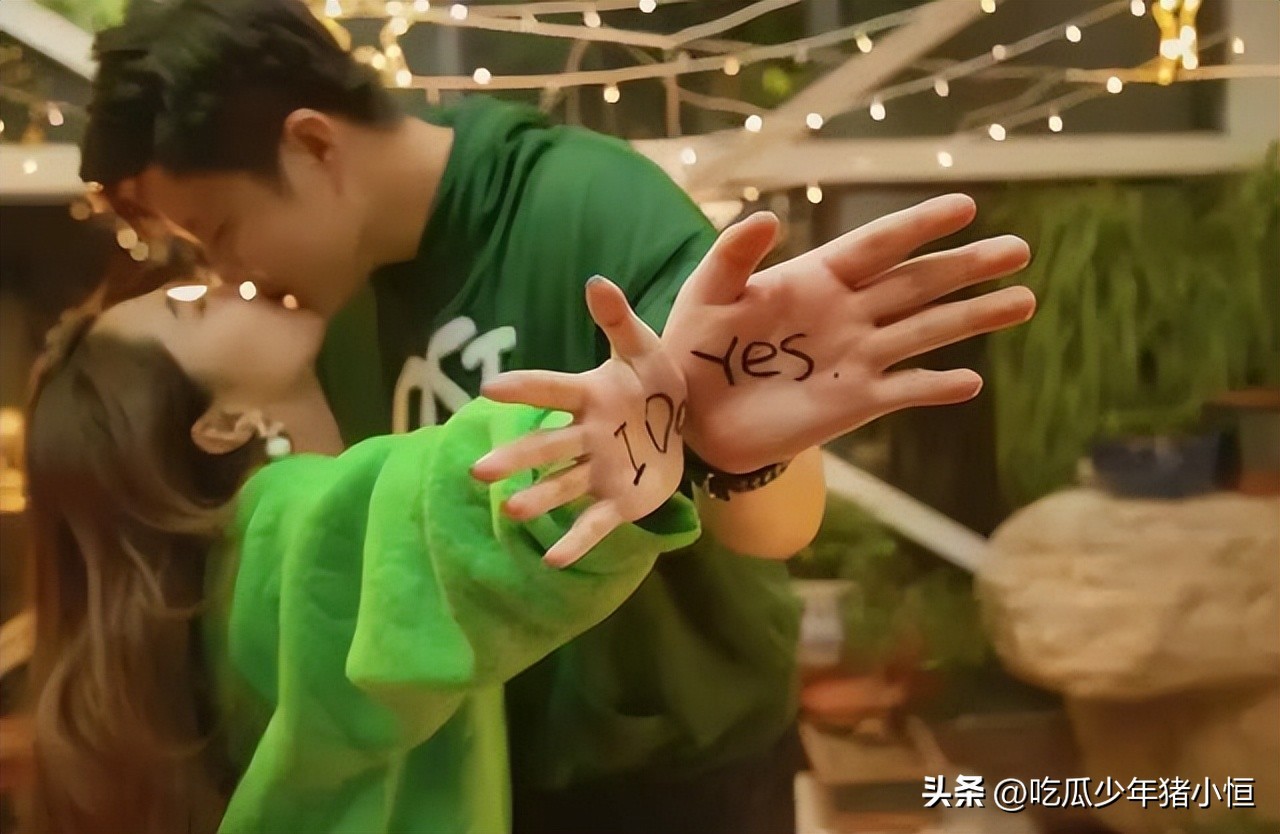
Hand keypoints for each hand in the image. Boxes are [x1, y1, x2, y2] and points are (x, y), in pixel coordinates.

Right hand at [471, 276, 687, 567]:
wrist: (685, 426)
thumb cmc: (655, 383)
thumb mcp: (646, 350)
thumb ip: (620, 321)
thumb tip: (596, 282)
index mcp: (589, 397)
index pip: (552, 390)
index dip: (524, 388)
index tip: (489, 388)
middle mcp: (585, 436)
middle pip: (546, 447)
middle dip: (516, 458)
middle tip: (479, 470)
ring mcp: (599, 472)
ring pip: (563, 486)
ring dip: (538, 499)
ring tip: (511, 510)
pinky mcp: (618, 503)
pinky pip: (596, 523)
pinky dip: (577, 541)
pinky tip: (553, 560)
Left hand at [664, 194, 1034, 473]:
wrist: (692, 414)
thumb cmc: (694, 345)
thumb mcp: (705, 293)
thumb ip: (732, 256)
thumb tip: (768, 218)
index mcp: (815, 277)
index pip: (877, 245)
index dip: (918, 226)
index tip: (965, 206)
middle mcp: (847, 312)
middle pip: (918, 284)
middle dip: (967, 267)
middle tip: (1019, 249)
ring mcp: (856, 357)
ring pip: (925, 331)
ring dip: (973, 317)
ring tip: (1023, 300)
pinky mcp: (854, 403)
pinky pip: (904, 391)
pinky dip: (936, 387)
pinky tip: (971, 381)